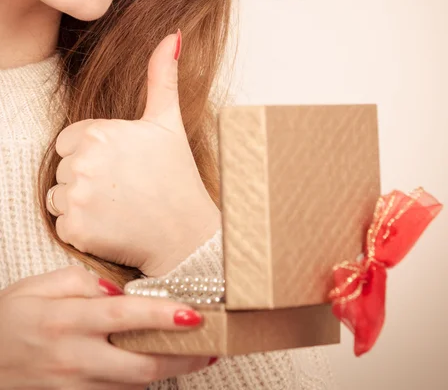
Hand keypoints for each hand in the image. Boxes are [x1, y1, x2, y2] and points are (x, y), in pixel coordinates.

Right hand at [0, 266, 210, 388]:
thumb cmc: (10, 317)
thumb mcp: (37, 286)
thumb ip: (80, 282)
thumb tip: (117, 291)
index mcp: (67, 321)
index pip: (125, 316)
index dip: (162, 316)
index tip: (194, 314)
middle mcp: (75, 358)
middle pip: (140, 366)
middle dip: (183, 358)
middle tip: (213, 347)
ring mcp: (75, 387)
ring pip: (133, 386)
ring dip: (168, 372)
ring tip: (197, 356)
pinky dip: (141, 384)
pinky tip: (158, 367)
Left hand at [49, 32, 220, 276]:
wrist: (187, 233)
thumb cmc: (178, 176)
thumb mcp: (168, 122)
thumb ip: (162, 76)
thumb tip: (173, 34)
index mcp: (100, 133)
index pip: (70, 141)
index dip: (95, 153)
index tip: (123, 166)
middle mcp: (84, 163)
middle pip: (63, 167)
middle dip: (87, 176)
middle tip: (124, 187)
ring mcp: (78, 197)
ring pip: (59, 195)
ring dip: (81, 203)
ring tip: (118, 207)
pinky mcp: (75, 229)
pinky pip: (63, 224)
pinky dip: (83, 228)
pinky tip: (112, 226)